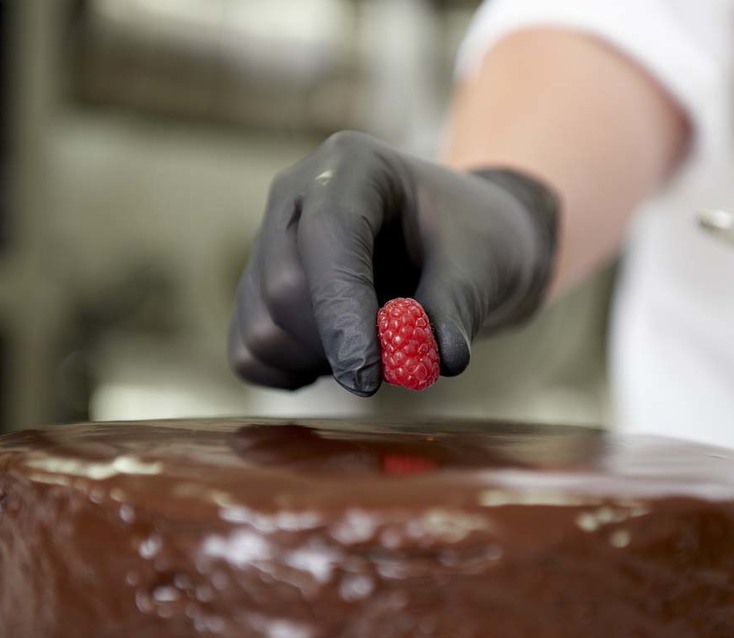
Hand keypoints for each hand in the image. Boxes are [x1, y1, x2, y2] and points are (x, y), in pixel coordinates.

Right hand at [229, 131, 557, 395]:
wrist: (458, 242)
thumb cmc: (473, 241)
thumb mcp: (483, 265)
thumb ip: (455, 308)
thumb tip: (437, 359)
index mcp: (352, 165)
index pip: (328, 234)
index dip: (343, 309)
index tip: (370, 375)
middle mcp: (295, 196)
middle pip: (285, 287)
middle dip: (341, 342)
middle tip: (400, 359)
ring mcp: (267, 242)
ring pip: (263, 329)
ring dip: (322, 361)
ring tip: (380, 343)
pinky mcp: (256, 290)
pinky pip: (251, 352)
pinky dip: (293, 373)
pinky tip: (341, 358)